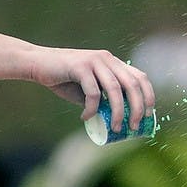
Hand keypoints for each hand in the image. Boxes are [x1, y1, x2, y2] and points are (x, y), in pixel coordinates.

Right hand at [31, 46, 154, 131]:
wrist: (37, 64)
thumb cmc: (64, 79)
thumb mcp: (88, 89)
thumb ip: (103, 98)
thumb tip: (117, 118)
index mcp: (114, 63)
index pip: (140, 77)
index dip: (148, 95)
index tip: (149, 114)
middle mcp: (108, 59)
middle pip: (132, 84)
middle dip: (137, 106)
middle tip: (133, 125)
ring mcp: (95, 61)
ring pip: (115, 89)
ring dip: (118, 111)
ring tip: (114, 127)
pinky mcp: (80, 66)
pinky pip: (93, 92)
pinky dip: (92, 108)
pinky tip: (85, 117)